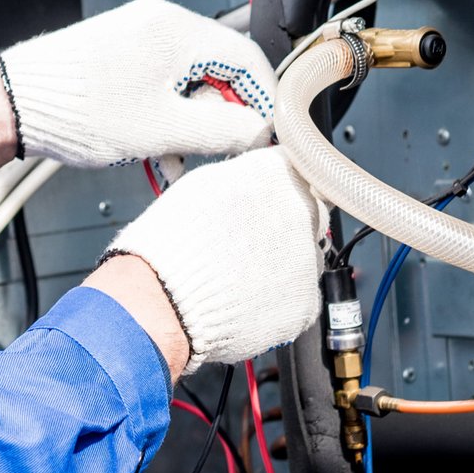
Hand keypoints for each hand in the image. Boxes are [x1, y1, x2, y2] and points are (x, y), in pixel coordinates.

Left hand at [0, 0, 274, 167]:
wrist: (13, 104)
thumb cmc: (77, 110)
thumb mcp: (163, 130)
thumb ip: (222, 131)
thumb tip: (259, 132)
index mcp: (177, 30)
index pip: (248, 59)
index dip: (264, 102)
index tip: (266, 135)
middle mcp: (159, 22)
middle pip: (219, 67)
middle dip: (225, 114)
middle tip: (222, 151)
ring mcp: (136, 33)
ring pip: (189, 77)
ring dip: (193, 119)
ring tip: (179, 158)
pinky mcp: (118, 50)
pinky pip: (161, 79)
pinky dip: (167, 111)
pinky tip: (156, 147)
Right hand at [99, 148, 323, 374]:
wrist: (166, 298)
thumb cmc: (174, 239)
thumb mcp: (204, 184)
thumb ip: (246, 173)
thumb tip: (259, 174)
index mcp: (278, 176)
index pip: (296, 170)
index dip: (277, 186)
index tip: (266, 197)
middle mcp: (303, 212)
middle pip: (307, 212)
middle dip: (284, 222)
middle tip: (248, 239)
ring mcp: (308, 260)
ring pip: (305, 255)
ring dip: (283, 260)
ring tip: (241, 271)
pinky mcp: (305, 302)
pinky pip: (300, 295)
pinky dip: (281, 296)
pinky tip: (248, 296)